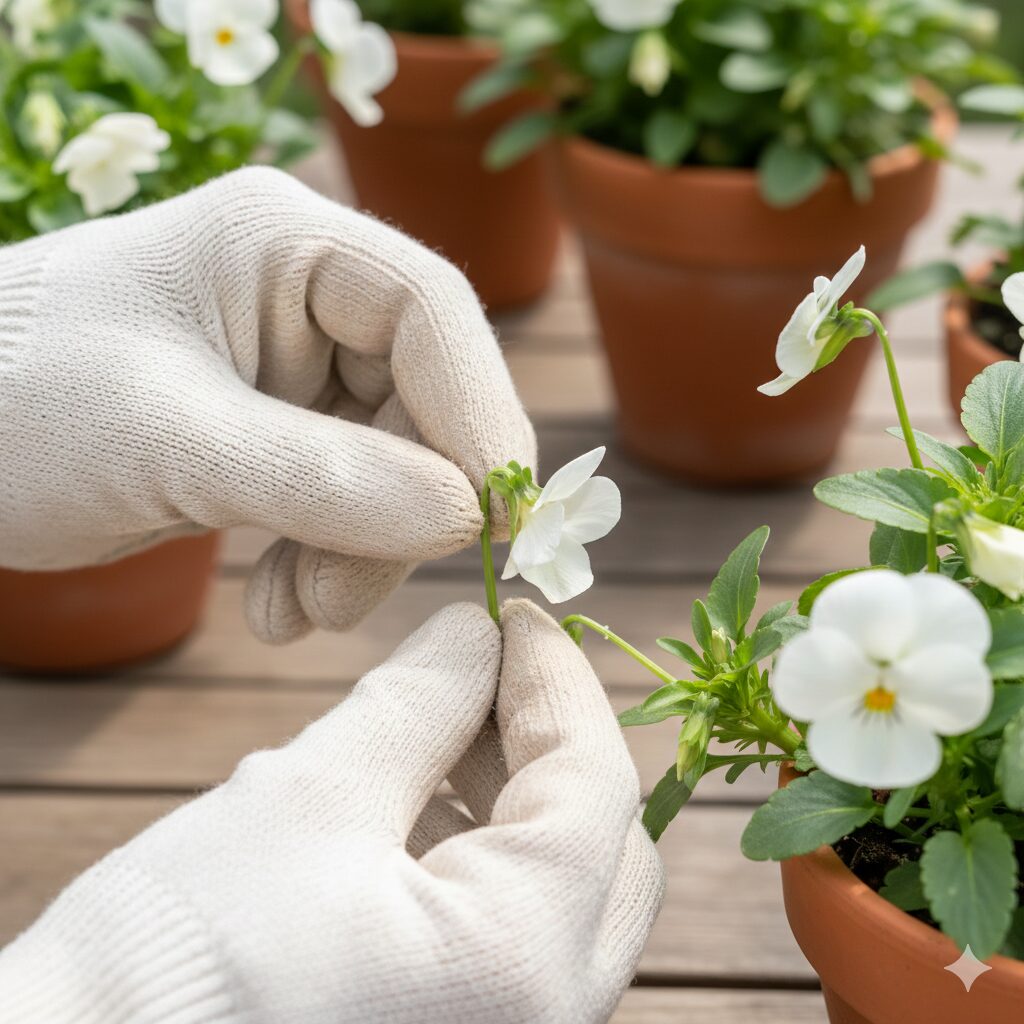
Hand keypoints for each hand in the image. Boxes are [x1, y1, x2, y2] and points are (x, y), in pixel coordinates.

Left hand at [0, 167, 534, 640]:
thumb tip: (467, 521)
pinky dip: (327, 562)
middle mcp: (308, 296)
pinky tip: (274, 606)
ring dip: (358, 555)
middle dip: (401, 511)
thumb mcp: (166, 439)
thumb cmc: (16, 399)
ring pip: (396, 467)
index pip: (430, 311)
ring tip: (291, 614)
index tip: (499, 519)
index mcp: (285, 241)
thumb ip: (321, 478)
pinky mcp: (284, 435)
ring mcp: (299, 370)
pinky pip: (350, 502)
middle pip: (423, 403)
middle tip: (344, 600)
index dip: (480, 413)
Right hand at [0, 600, 662, 1023]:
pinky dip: (482, 854)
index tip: (517, 617)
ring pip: (564, 894)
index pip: (597, 786)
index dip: (559, 682)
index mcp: (521, 963)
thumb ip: (420, 703)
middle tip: (482, 670)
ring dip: (514, 794)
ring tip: (438, 728)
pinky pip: (512, 938)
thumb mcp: (312, 795)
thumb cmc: (180, 955)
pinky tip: (415, 804)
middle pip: (605, 849)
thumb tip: (476, 635)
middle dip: (548, 742)